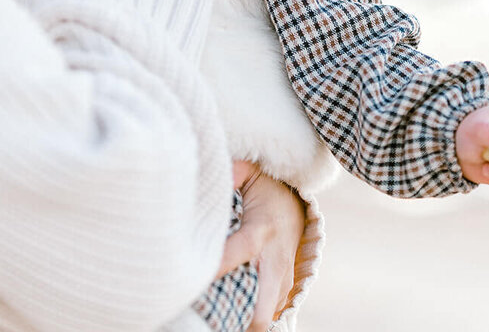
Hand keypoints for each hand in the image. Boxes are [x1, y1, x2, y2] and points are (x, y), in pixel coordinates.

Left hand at [217, 161, 305, 330]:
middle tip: (207, 317)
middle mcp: (274, 261)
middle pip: (261, 308)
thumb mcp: (250, 173)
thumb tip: (213, 174)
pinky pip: (269, 314)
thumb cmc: (265, 189)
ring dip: (242, 319)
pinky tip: (230, 311)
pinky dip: (250, 316)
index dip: (218, 265)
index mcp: (261, 230)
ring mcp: (282, 281)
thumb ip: (232, 171)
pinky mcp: (284, 291)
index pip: (240, 250)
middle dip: (237, 319)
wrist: (296, 205)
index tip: (193, 275)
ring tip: (213, 316)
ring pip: (265, 317)